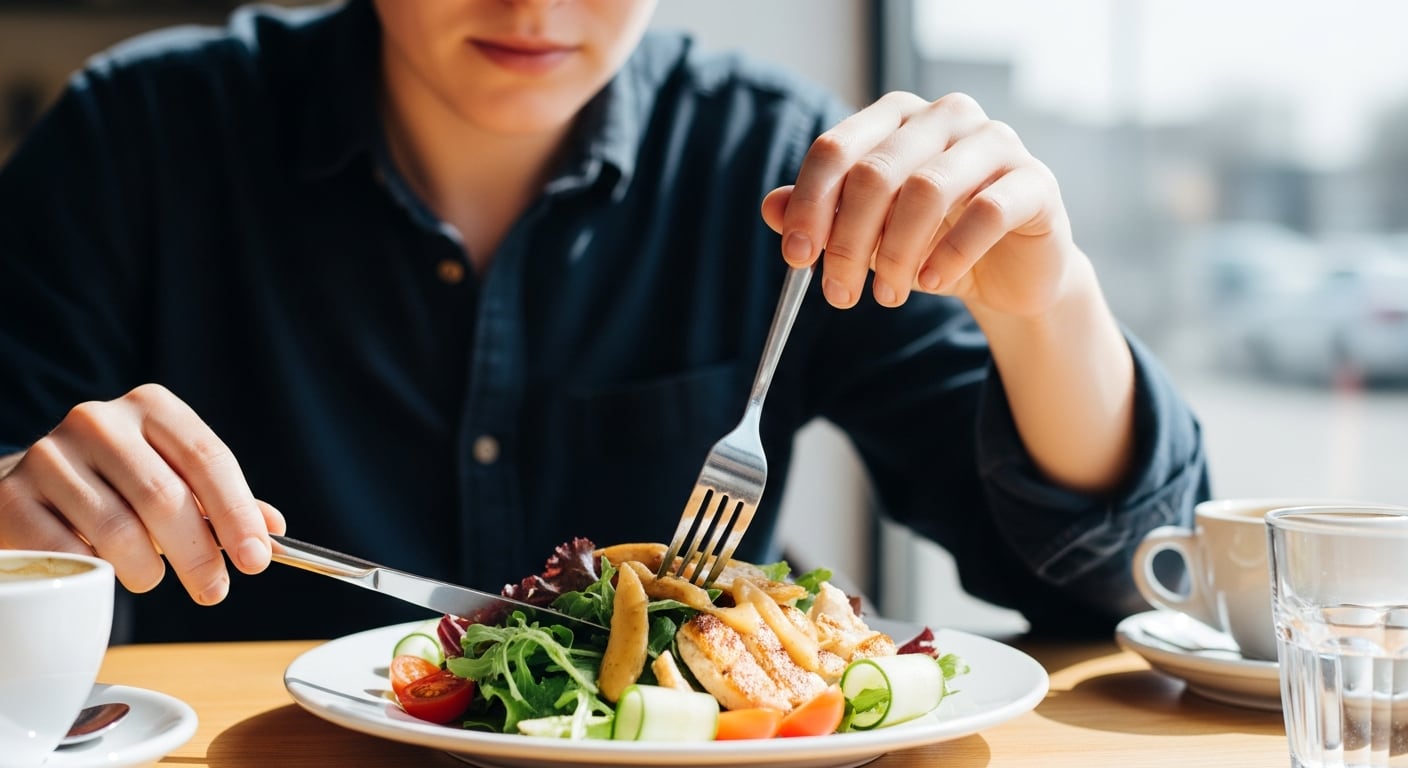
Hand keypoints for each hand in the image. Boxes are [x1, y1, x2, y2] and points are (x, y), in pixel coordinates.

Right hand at [0, 383, 284, 603]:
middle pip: (165, 497)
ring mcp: (50, 456)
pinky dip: (96, 574)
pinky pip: (69, 552)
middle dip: (199, 553)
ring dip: (147, 570)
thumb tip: (271, 530)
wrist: (28, 488)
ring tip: (151, 577)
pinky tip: (103, 574)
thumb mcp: (173, 478)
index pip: (207, 459)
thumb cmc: (117, 486)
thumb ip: (221, 502)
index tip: (256, 560)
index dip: (237, 514)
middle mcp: (99, 421)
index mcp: (151, 407)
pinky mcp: (12, 497)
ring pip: (118, 530)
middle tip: (214, 590)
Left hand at [761, 91, 1080, 315]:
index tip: (795, 257)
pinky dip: (949, 255)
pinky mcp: (1035, 181)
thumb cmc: (933, 243)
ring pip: (926, 190)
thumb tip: (770, 207)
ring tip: (886, 295)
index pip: (836, 149)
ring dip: (895, 254)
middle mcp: (946, 116)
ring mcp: (996, 142)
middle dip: (848, 241)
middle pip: (876, 172)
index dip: (809, 205)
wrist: (1010, 274)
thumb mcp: (869, 234)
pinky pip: (985, 214)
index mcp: (897, 117)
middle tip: (837, 294)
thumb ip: (823, 215)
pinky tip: (931, 282)